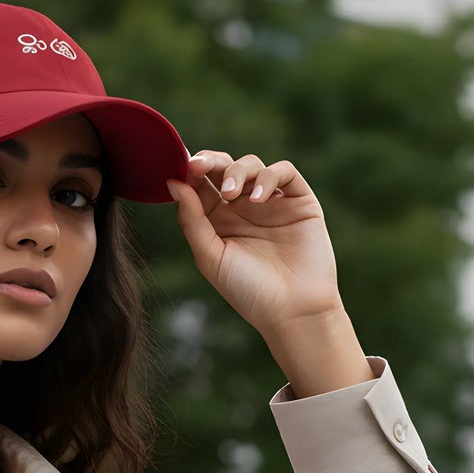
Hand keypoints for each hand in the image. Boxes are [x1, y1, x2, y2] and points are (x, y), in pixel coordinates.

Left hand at [166, 150, 343, 340]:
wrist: (291, 310)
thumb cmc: (247, 290)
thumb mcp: (210, 256)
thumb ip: (191, 220)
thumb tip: (173, 182)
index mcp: (218, 220)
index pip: (201, 184)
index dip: (190, 171)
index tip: (181, 168)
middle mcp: (243, 208)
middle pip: (224, 168)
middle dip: (210, 161)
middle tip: (199, 167)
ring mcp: (272, 202)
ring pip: (252, 165)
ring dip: (238, 172)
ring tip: (233, 195)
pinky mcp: (300, 201)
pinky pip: (284, 172)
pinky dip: (269, 177)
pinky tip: (259, 199)